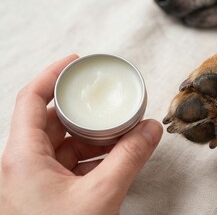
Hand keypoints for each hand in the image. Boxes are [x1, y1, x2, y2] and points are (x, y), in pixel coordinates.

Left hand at [0, 55, 162, 214]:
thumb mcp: (101, 195)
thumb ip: (129, 158)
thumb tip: (152, 128)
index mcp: (22, 156)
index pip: (32, 99)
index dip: (53, 74)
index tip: (77, 61)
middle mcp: (23, 163)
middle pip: (52, 119)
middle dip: (85, 110)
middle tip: (112, 102)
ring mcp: (35, 179)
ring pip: (63, 143)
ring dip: (93, 135)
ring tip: (122, 131)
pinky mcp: (48, 192)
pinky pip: (70, 163)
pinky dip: (93, 156)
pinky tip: (116, 157)